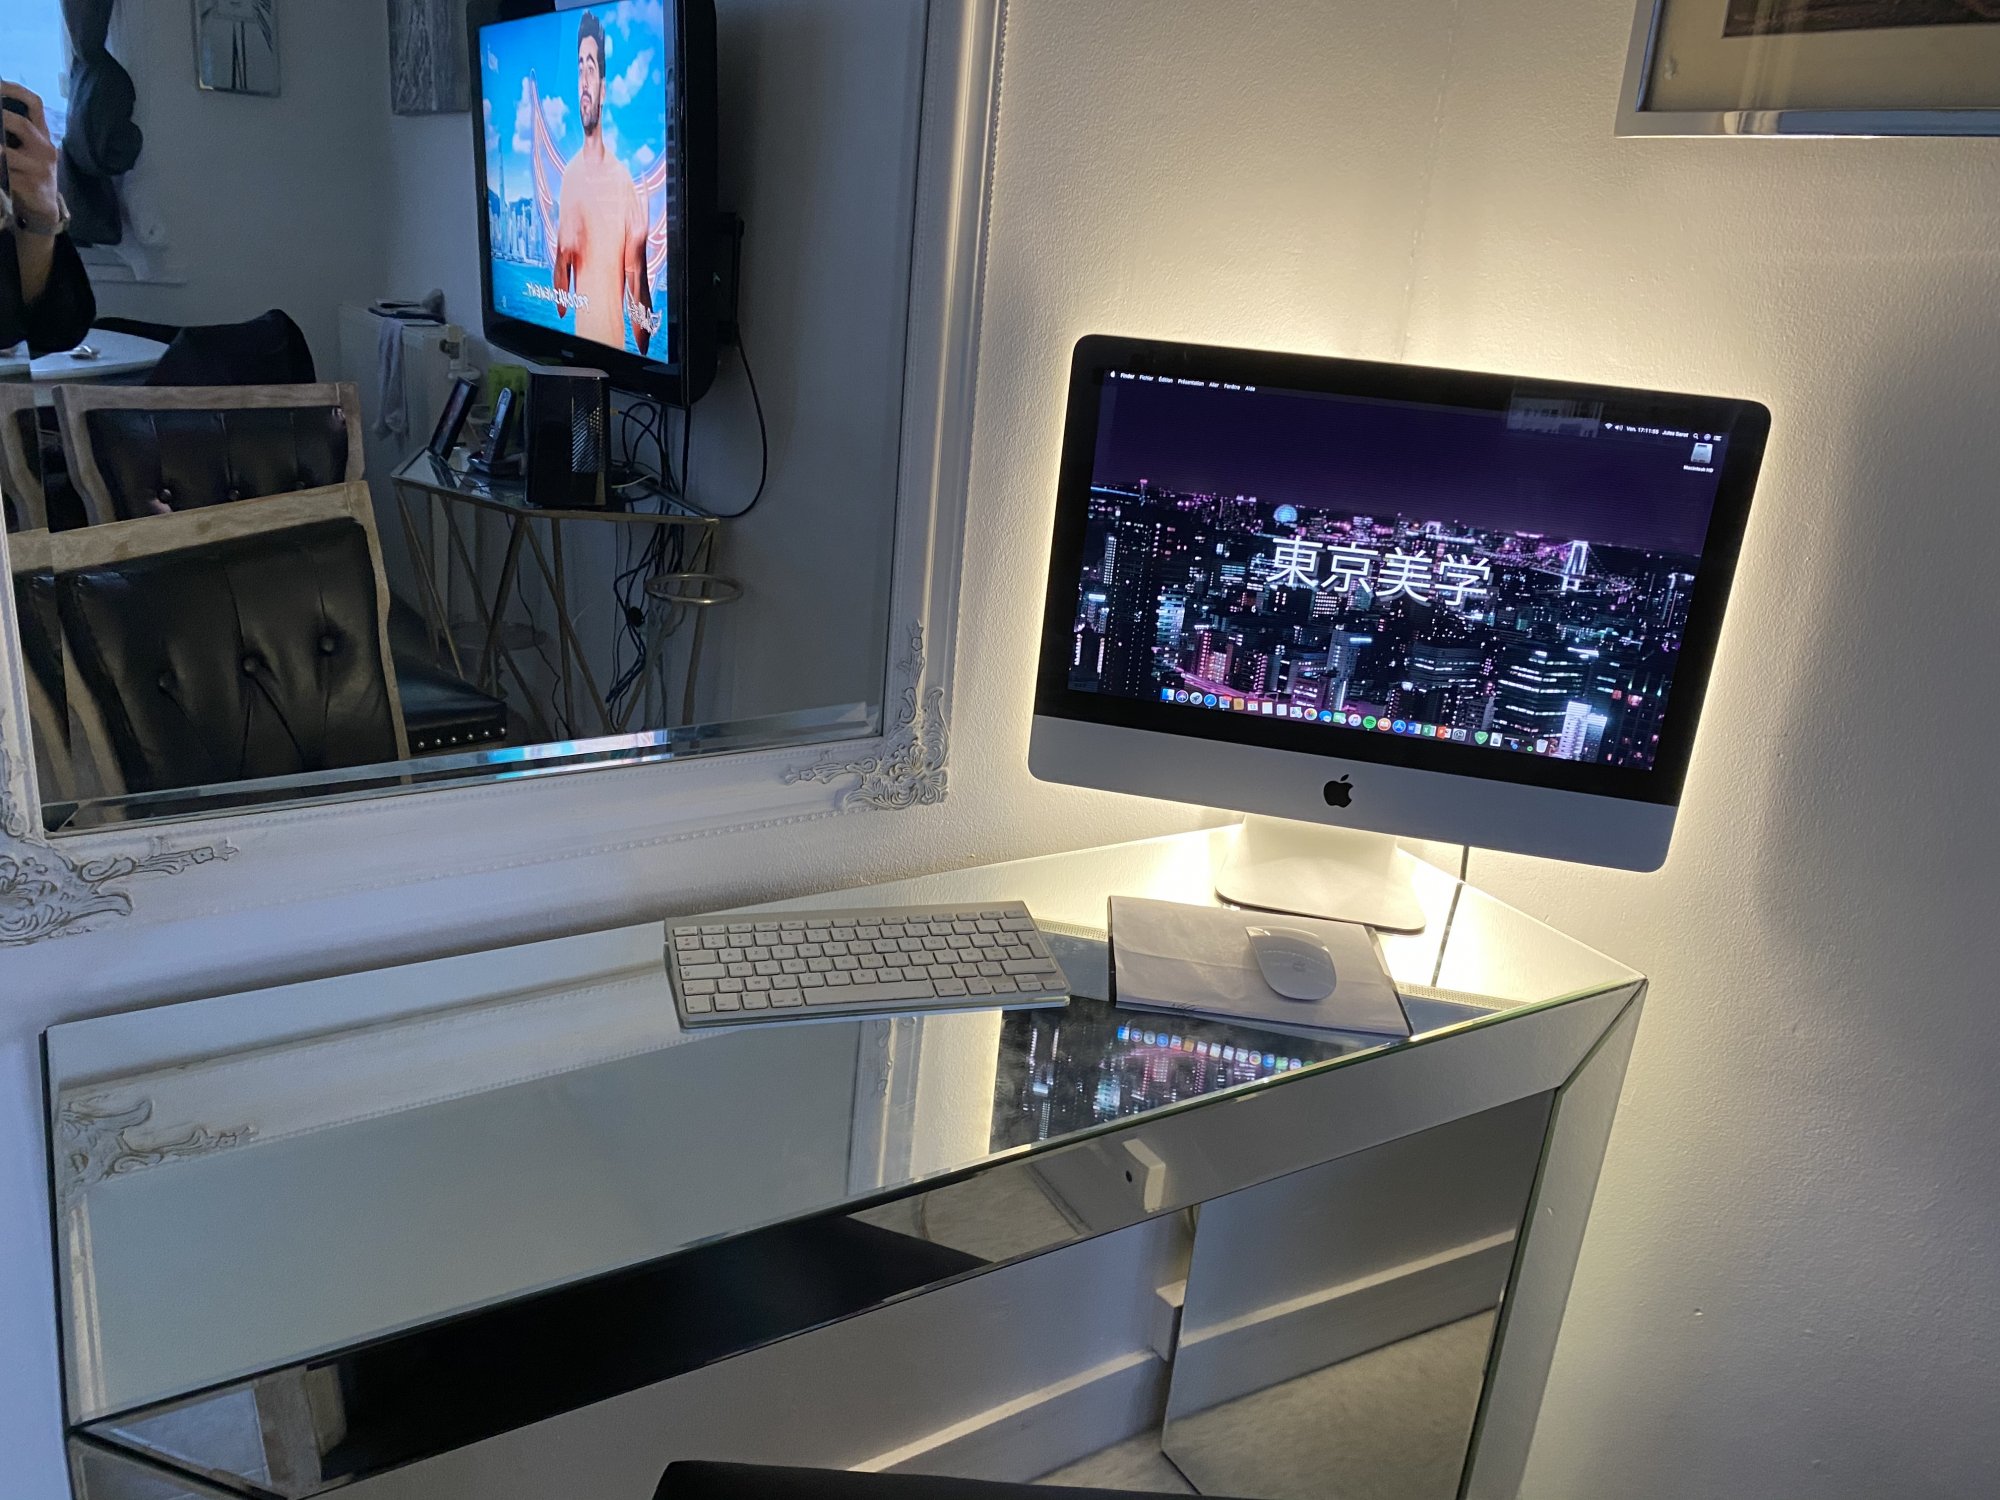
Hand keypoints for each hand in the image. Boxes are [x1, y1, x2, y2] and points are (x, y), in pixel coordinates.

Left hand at [2, 82, 62, 228]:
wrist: (43, 208)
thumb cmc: (29, 172)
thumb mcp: (29, 149)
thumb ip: (16, 132)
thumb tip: (0, 114)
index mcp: (42, 135)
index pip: (35, 104)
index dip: (15, 90)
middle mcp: (45, 149)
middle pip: (22, 125)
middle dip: (0, 119)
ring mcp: (40, 168)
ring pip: (7, 153)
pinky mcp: (30, 186)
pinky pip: (5, 174)